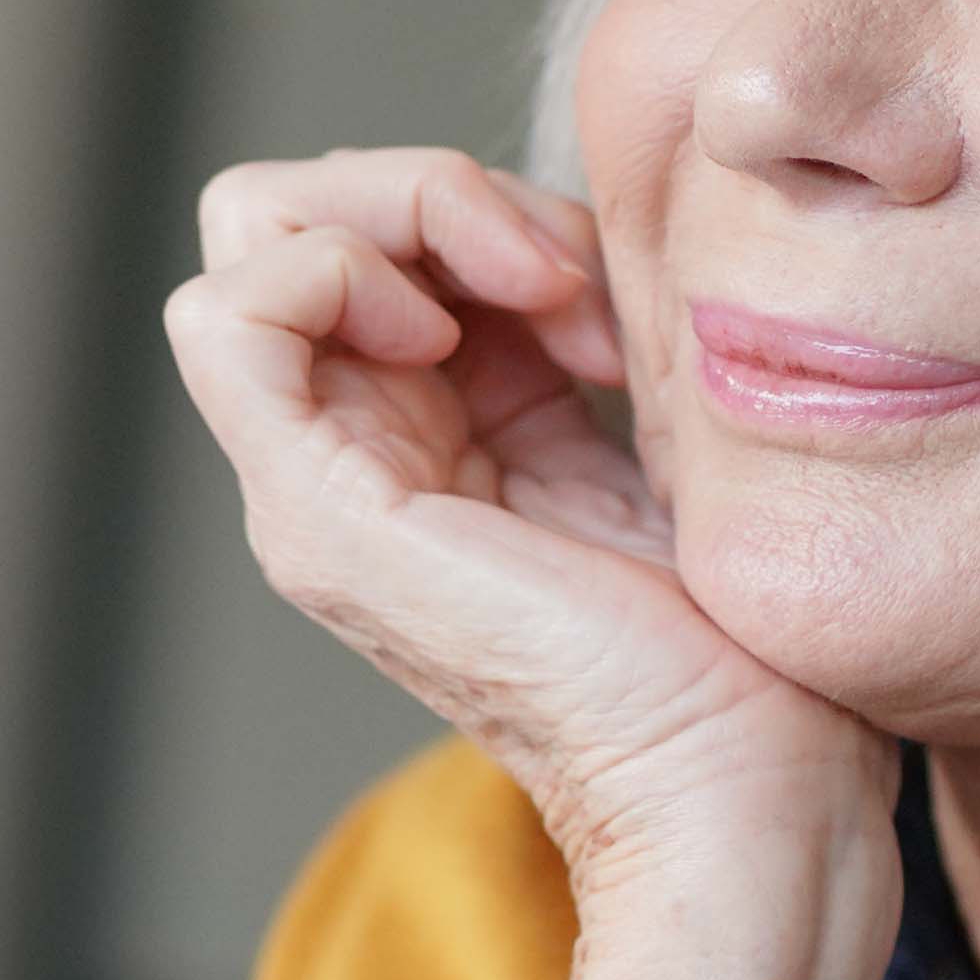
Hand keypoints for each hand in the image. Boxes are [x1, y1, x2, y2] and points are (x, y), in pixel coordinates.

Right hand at [172, 148, 888, 918]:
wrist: (747, 792)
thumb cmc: (748, 658)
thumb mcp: (662, 443)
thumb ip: (593, 339)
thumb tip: (580, 228)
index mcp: (433, 443)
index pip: (376, 232)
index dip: (490, 206)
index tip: (612, 292)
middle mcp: (352, 464)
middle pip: (294, 216)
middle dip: (430, 187)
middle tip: (563, 276)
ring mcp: (319, 493)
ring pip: (253, 236)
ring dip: (399, 211)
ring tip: (530, 295)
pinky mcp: (316, 517)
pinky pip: (230, 317)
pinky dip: (341, 267)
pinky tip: (454, 328)